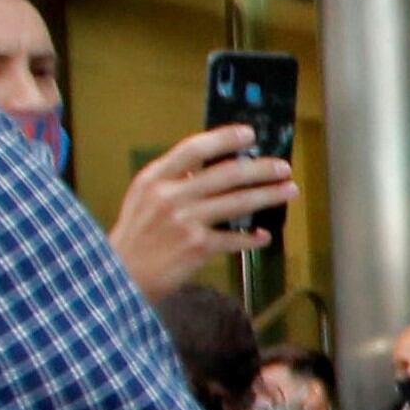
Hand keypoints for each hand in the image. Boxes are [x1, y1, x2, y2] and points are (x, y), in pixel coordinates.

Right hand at [108, 124, 299, 293]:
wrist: (122, 275)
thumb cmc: (136, 235)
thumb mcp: (143, 197)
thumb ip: (173, 180)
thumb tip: (213, 167)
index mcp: (155, 178)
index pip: (194, 149)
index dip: (224, 138)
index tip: (249, 134)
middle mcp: (170, 196)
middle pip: (226, 174)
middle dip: (261, 169)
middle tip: (283, 168)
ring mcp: (185, 221)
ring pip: (238, 202)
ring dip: (268, 195)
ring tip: (288, 190)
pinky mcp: (197, 247)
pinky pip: (234, 238)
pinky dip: (252, 238)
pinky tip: (263, 236)